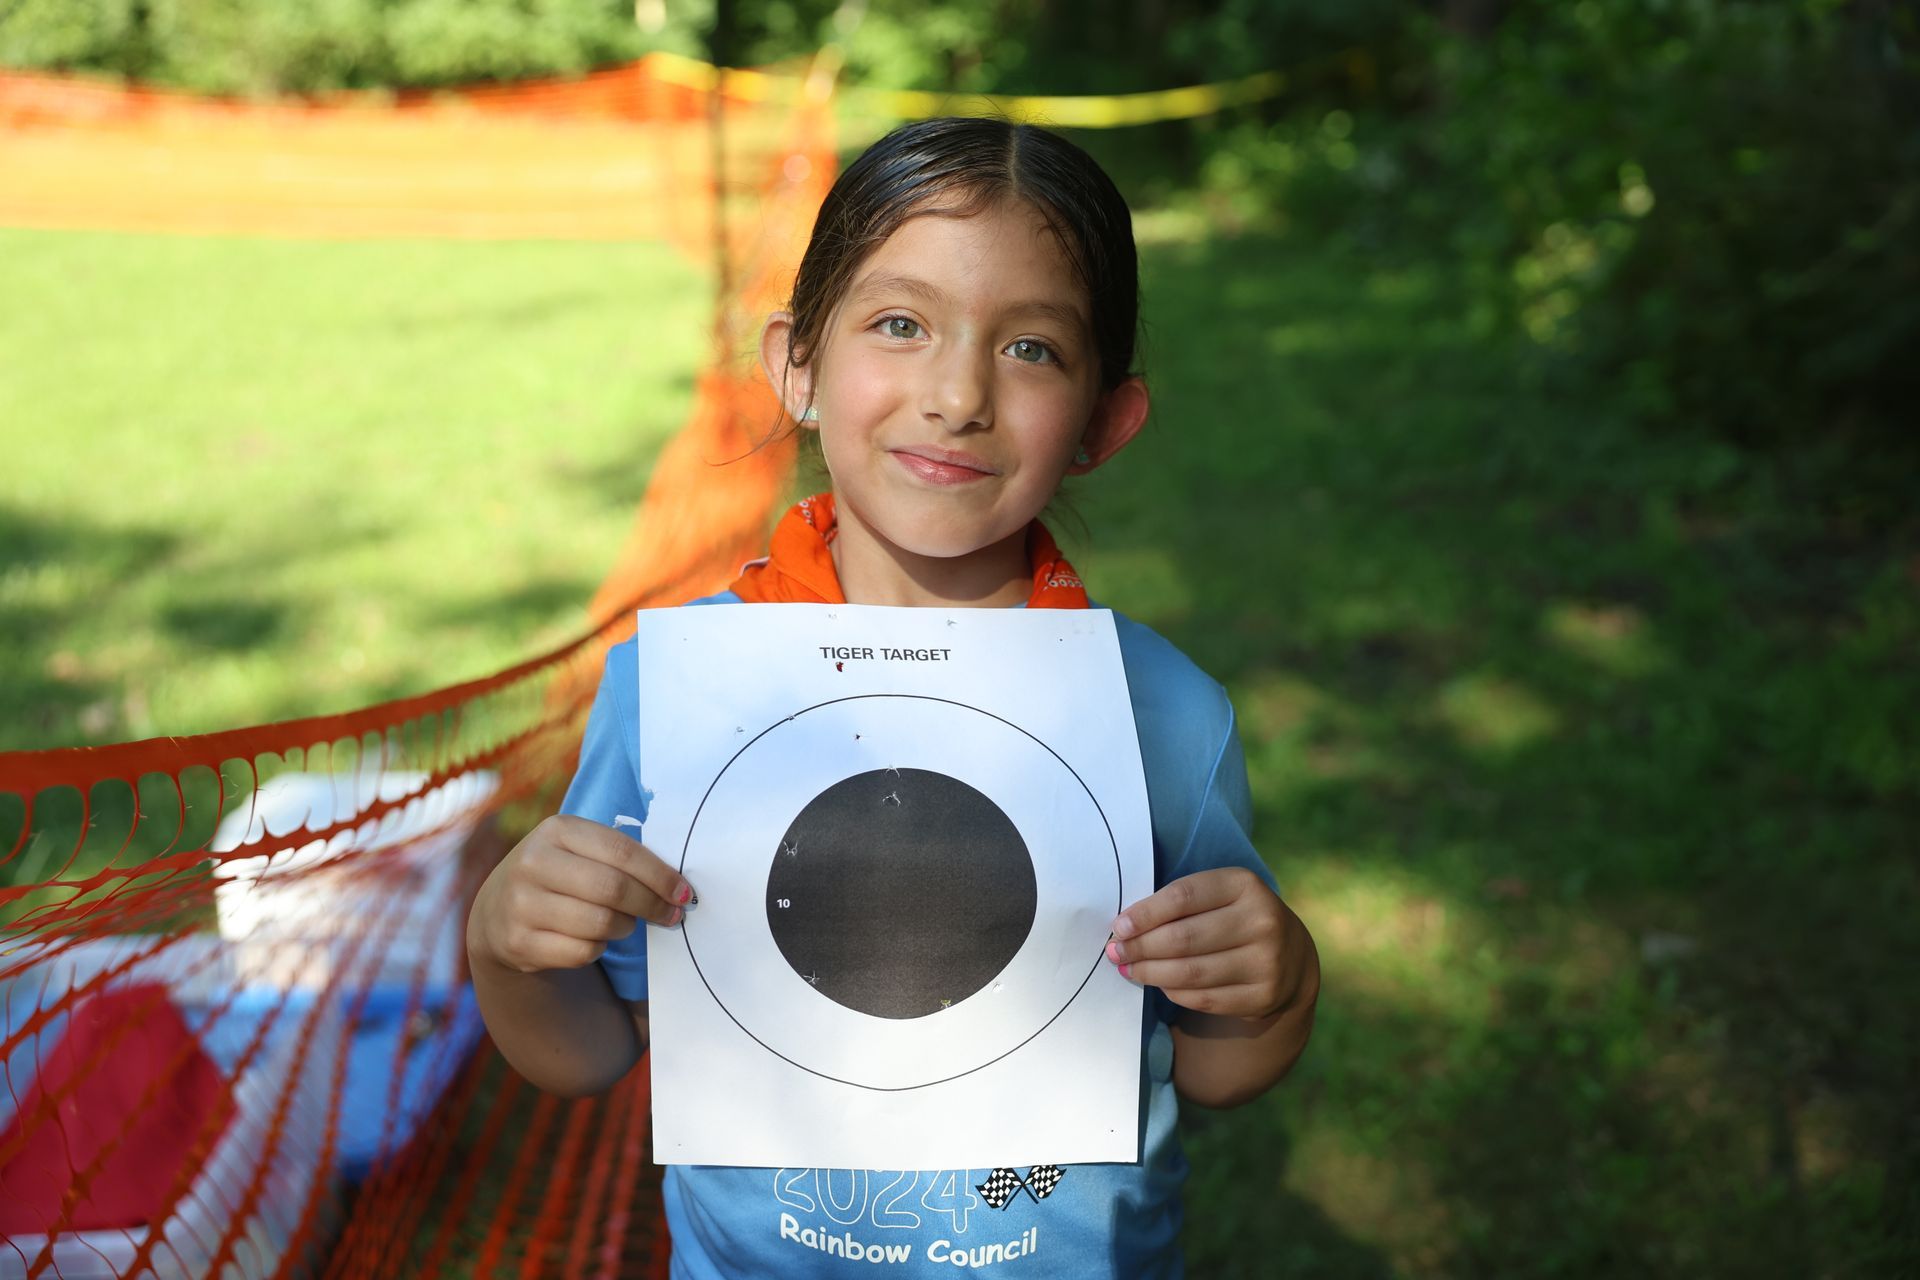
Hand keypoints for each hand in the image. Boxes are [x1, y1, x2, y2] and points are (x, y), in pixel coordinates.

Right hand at [467, 814, 692, 974]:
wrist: (497, 911)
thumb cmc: (560, 875)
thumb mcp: (578, 850)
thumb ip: (619, 857)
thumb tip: (677, 886)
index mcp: (558, 830)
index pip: (623, 851)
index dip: (660, 875)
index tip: (684, 893)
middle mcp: (533, 862)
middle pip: (613, 889)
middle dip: (651, 905)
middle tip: (669, 915)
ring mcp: (521, 903)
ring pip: (600, 923)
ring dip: (624, 927)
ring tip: (624, 924)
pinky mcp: (517, 942)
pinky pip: (581, 952)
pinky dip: (598, 949)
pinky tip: (593, 939)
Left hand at [1105, 868, 1302, 1021]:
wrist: (1290, 956)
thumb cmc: (1235, 917)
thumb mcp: (1218, 895)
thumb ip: (1179, 903)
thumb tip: (1125, 928)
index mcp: (1245, 885)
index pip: (1183, 896)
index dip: (1145, 913)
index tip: (1119, 927)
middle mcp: (1262, 921)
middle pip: (1183, 938)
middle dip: (1141, 947)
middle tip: (1116, 952)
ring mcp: (1266, 962)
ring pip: (1190, 973)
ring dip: (1150, 973)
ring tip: (1129, 969)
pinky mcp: (1263, 996)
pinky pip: (1203, 999)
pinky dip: (1174, 992)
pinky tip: (1159, 983)